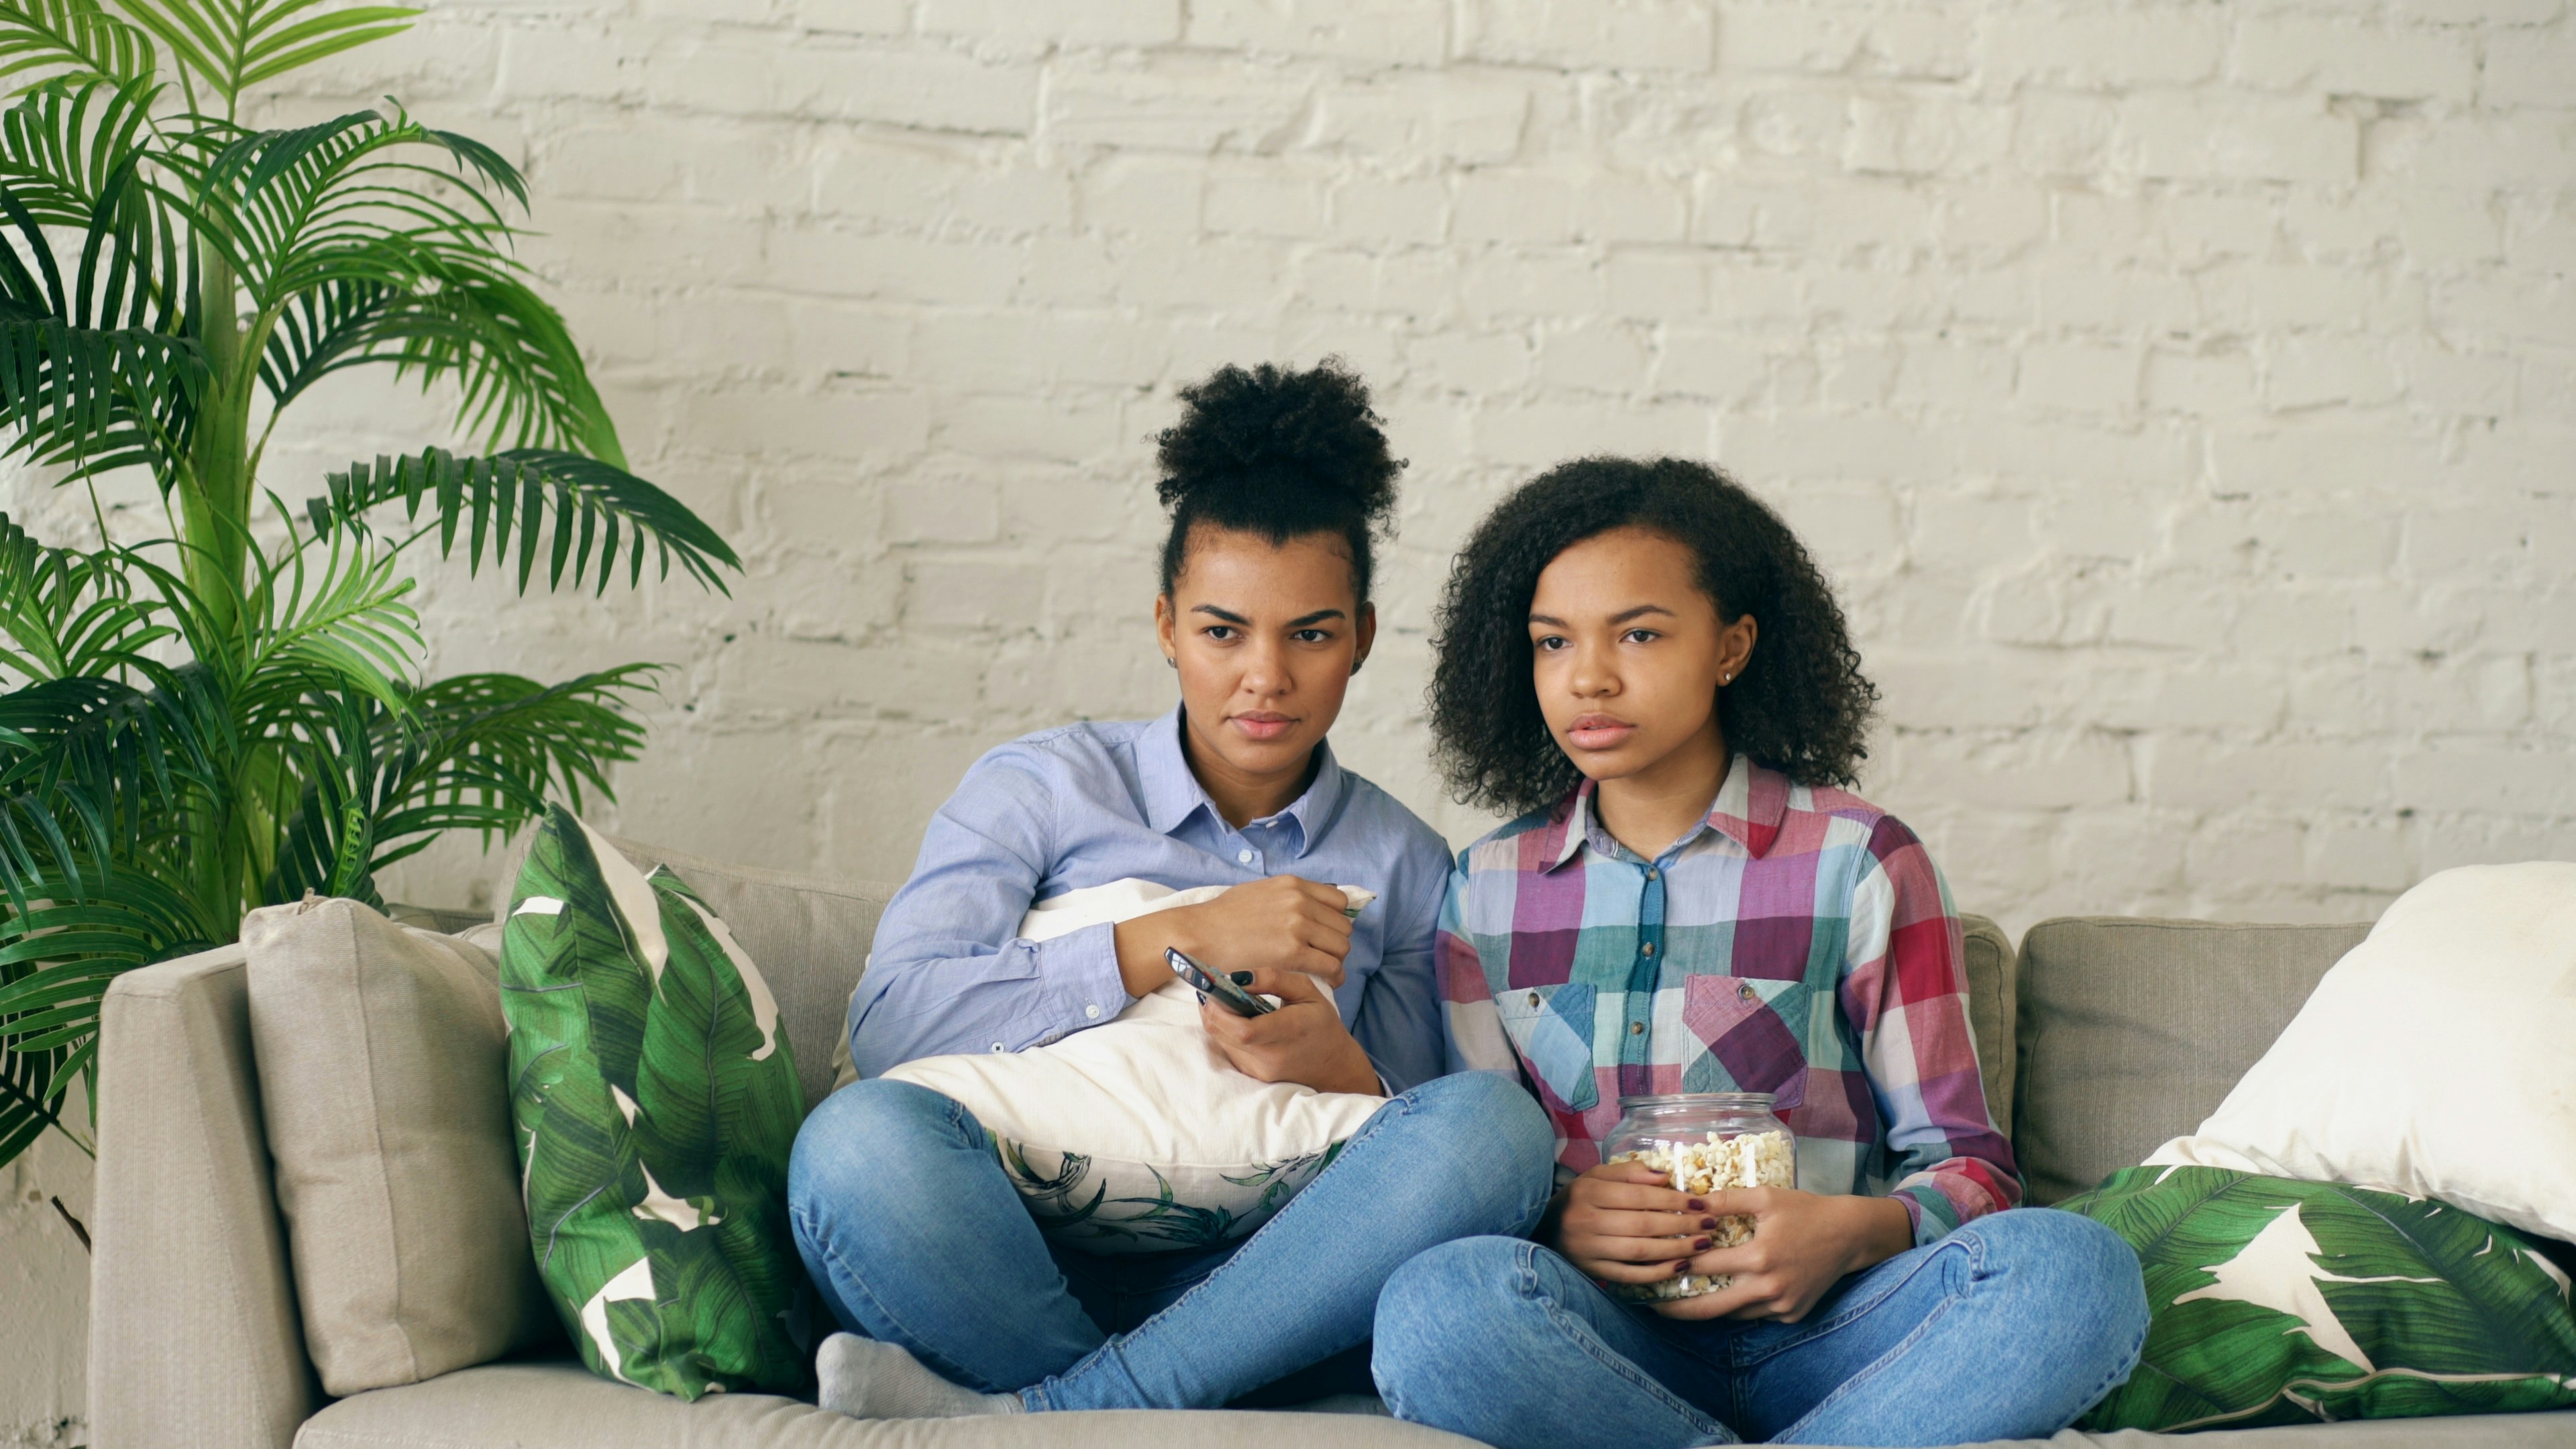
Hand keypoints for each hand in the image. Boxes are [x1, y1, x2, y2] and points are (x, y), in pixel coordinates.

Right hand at [1112, 875, 1353, 997]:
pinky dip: (1334, 976)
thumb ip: (1287, 897)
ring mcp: (1298, 925)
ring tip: (1324, 971)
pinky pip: (1331, 966)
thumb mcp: (1259, 892)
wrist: (1200, 934)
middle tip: (1323, 956)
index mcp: (1293, 885)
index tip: (1326, 934)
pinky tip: (1326, 981)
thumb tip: (1307, 906)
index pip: (1339, 902)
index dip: (1335, 920)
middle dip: (1335, 943)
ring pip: (1341, 946)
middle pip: (1343, 926)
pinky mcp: (1293, 951)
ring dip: (1335, 960)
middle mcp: (1300, 901)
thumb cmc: (1222, 917)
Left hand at [1198, 967, 1378, 1095]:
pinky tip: (1234, 1018)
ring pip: (1220, 1041)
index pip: (1244, 1029)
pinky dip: (1224, 1031)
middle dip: (1211, 1008)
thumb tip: (1238, 977)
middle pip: (1223, 1033)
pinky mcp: (1252, 1074)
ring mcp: (1259, 1069)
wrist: (1333, 1067)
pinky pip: (1228, 1050)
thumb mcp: (1307, 991)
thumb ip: (1274, 979)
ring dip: (1216, 1019)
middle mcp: (1271, 1056)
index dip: (1221, 1008)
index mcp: (1288, 1032)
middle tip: (1212, 988)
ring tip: (1223, 1000)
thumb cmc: (1321, 1023)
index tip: (1215, 987)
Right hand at [1545, 1160, 1719, 1289]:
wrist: (1544, 1231)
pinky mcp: (1593, 1272)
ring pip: (1640, 1251)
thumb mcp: (1596, 1177)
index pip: (1638, 1196)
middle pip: (1643, 1224)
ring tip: (1703, 1245)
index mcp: (1589, 1191)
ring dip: (1676, 1249)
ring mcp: (1589, 1249)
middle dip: (1682, 1225)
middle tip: (1710, 1225)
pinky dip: (1657, 1273)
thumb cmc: (1579, 1200)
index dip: (1672, 1200)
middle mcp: (1586, 1220)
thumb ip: (1628, 1173)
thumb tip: (1664, 1176)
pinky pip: (1631, 1275)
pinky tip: (1680, 1267)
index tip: (1700, 1202)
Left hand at [1651, 1189, 1913, 1322]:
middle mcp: (1769, 1288)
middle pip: (1711, 1308)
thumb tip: (1688, 1200)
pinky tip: (1722, 1297)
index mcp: (1759, 1257)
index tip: (1652, 1265)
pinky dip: (1738, 1306)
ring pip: (1732, 1314)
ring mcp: (1782, 1306)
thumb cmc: (1805, 1211)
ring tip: (1679, 1302)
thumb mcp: (1765, 1198)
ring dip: (1708, 1308)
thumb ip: (1725, 1200)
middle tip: (1652, 1306)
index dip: (1676, 1265)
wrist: (1849, 1235)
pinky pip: (1755, 1315)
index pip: (1705, 1266)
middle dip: (1678, 1309)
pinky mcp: (1791, 1315)